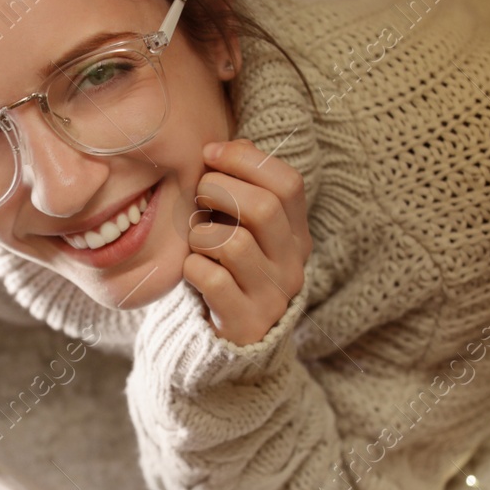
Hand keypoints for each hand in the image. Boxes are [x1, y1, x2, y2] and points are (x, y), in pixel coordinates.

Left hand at [180, 138, 312, 344]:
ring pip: (234, 244)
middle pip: (264, 208)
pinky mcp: (247, 322)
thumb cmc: (228, 272)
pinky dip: (193, 268)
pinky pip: (213, 280)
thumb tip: (228, 145)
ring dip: (202, 234)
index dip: (246, 160)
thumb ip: (240, 188)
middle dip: (219, 191)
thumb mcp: (241, 229)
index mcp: (296, 233)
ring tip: (197, 243)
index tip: (209, 154)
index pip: (288, 183)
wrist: (231, 344)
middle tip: (198, 196)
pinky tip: (193, 271)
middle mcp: (292, 263)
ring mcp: (272, 295)